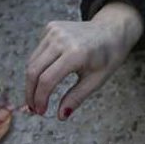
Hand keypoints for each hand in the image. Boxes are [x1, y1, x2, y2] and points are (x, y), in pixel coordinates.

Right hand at [24, 2, 143, 118]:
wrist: (113, 30)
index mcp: (76, 52)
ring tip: (38, 97)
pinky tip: (47, 74)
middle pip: (34, 71)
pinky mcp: (51, 27)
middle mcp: (62, 39)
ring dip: (31, 82)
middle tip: (33, 109)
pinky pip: (38, 52)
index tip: (41, 112)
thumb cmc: (107, 56)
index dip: (40, 99)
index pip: (47, 80)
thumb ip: (77, 97)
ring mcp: (55, 31)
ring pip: (32, 62)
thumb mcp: (97, 80)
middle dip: (30, 93)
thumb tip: (60, 116)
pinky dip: (38, 66)